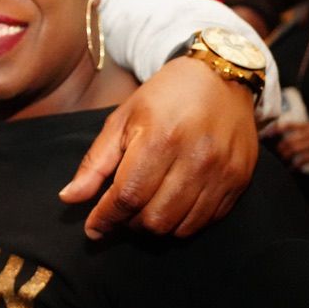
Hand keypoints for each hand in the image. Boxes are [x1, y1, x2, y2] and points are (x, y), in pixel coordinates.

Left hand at [60, 57, 257, 238]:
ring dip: (155, 227)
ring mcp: (222, 172)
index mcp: (160, 139)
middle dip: (130, 223)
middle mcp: (195, 159)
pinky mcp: (239, 181)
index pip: (127, 196)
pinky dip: (183, 223)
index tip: (93, 228)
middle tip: (121, 211)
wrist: (220, 79)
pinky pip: (206, 221)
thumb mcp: (122, 120)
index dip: (106, 218)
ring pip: (180, 227)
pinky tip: (171, 206)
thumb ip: (95, 163)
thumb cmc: (164, 98)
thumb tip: (69, 198)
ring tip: (144, 209)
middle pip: (154, 218)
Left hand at [276, 121, 308, 169]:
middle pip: (291, 140)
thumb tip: (276, 132)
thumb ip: (298, 130)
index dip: (276, 129)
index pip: (289, 125)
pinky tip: (292, 167)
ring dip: (287, 155)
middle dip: (282, 147)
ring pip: (296, 149)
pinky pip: (304, 159)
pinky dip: (296, 164)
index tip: (267, 134)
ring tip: (283, 158)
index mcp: (308, 126)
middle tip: (278, 151)